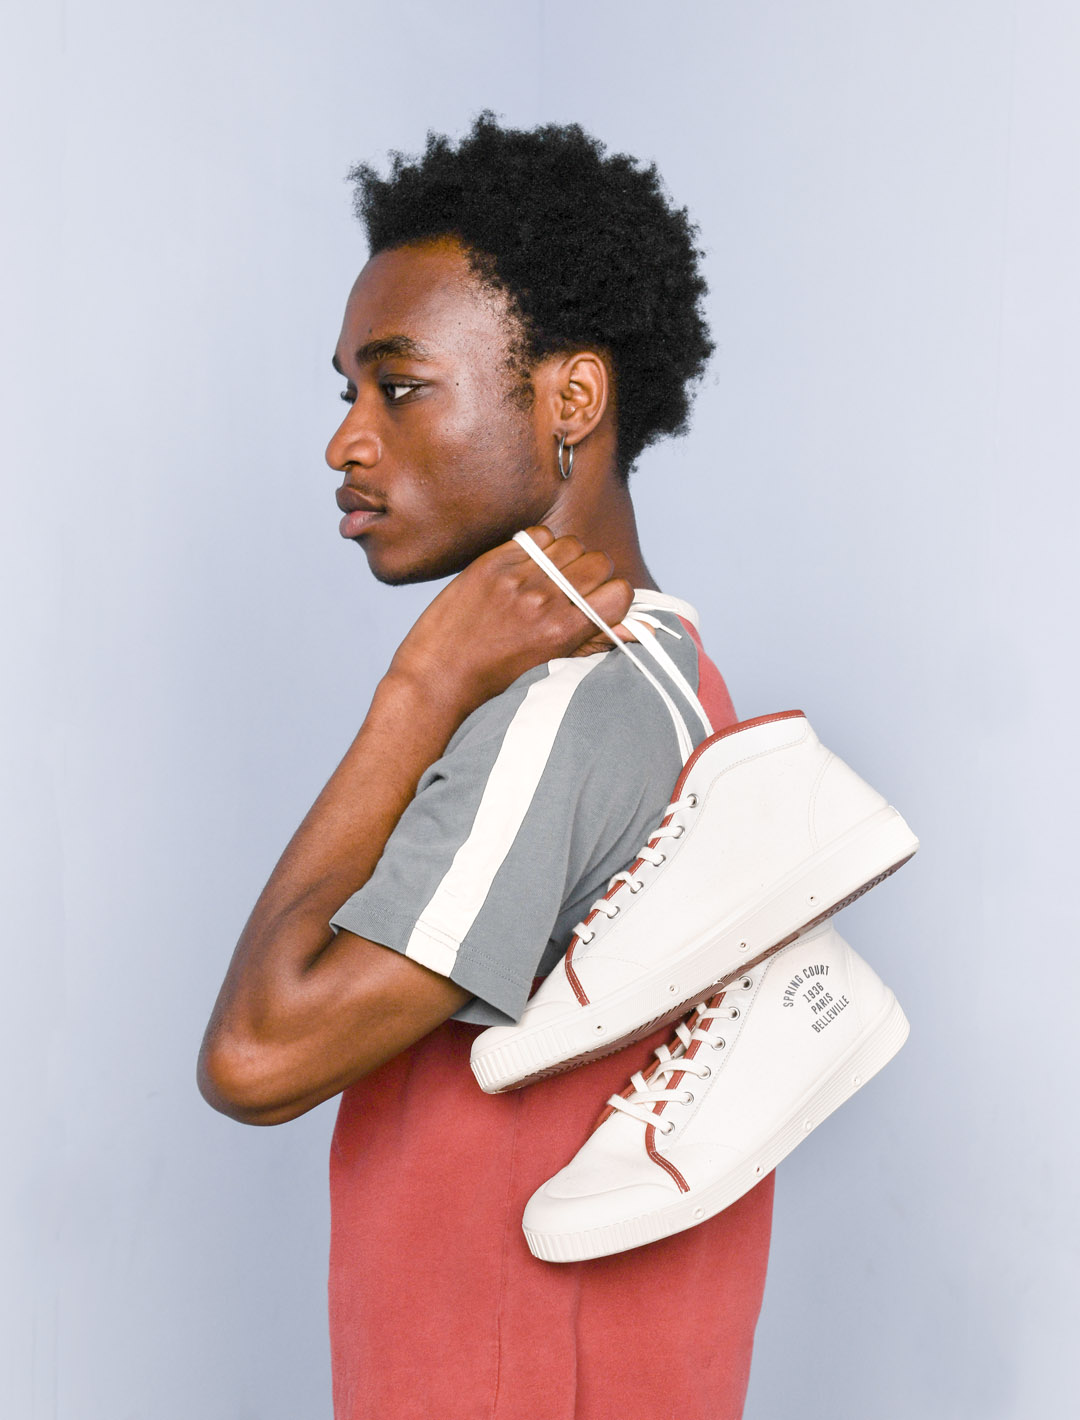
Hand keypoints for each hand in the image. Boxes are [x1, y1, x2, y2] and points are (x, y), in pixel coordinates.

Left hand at [387, 527, 633, 717]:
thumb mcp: (551, 668)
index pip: (619, 591)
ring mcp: (516, 578)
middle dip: (594, 575)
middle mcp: (544, 601)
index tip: (600, 605)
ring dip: (567, 558)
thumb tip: (640, 628)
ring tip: (549, 579)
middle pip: (599, 562)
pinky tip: (528, 568)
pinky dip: (539, 547)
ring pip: (570, 544)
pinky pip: (536, 536)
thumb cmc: (496, 681)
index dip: (614, 597)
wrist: (438, 678)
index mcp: (564, 632)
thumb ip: (596, 642)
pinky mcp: (491, 563)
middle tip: (574, 591)